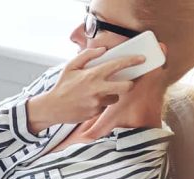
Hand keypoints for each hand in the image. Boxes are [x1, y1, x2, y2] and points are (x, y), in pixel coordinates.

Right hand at [27, 48, 144, 131]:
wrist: (52, 108)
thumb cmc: (62, 85)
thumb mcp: (71, 66)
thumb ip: (87, 55)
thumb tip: (103, 50)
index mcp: (93, 74)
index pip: (118, 65)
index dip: (132, 61)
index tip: (142, 59)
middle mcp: (97, 89)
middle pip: (126, 86)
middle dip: (130, 84)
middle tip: (127, 82)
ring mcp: (97, 102)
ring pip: (115, 98)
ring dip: (112, 95)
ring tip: (100, 93)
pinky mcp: (95, 113)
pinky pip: (104, 107)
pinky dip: (101, 104)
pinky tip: (90, 102)